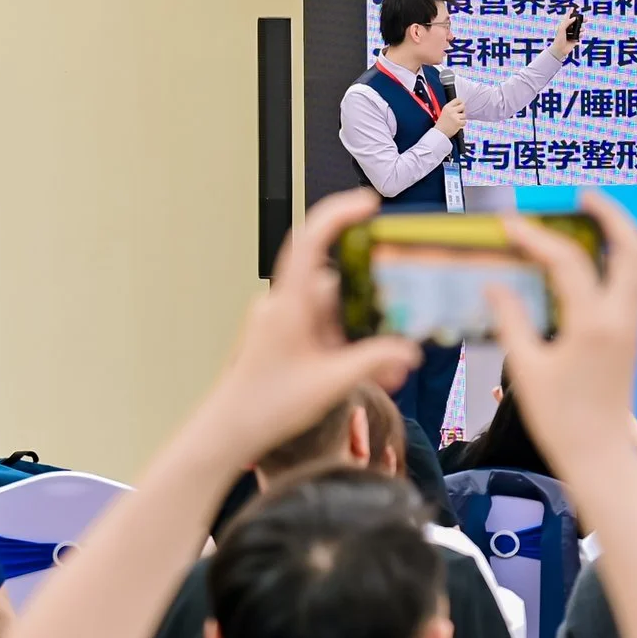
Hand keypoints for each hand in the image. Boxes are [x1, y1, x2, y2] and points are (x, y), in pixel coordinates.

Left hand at [188, 190, 421, 466]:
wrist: (228, 432)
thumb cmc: (264, 404)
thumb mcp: (330, 382)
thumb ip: (375, 361)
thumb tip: (408, 350)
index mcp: (289, 302)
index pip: (311, 239)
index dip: (339, 214)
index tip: (368, 205)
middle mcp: (284, 304)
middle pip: (336, 284)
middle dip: (372, 308)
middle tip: (400, 330)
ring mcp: (282, 321)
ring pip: (333, 313)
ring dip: (361, 336)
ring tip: (386, 371)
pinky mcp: (284, 339)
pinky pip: (323, 331)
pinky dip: (346, 347)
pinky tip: (366, 374)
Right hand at [433, 98, 468, 138]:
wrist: (439, 132)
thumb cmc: (441, 124)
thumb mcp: (444, 112)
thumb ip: (452, 108)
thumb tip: (461, 105)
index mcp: (447, 107)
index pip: (457, 100)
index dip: (461, 102)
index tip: (461, 105)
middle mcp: (451, 110)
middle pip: (463, 106)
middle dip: (463, 110)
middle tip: (460, 114)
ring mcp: (455, 116)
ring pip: (464, 115)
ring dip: (462, 118)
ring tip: (456, 121)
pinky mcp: (458, 122)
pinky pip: (465, 121)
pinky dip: (462, 124)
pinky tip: (457, 125)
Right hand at [490, 192, 636, 469]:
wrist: (601, 454)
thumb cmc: (560, 419)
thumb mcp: (526, 369)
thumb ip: (511, 320)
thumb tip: (494, 283)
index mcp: (593, 324)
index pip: (568, 262)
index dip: (537, 237)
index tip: (509, 225)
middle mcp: (622, 317)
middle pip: (631, 248)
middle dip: (610, 214)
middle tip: (581, 196)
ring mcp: (633, 324)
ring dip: (618, 233)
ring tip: (588, 216)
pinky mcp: (633, 333)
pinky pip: (632, 282)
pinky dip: (616, 258)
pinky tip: (590, 257)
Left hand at [553, 11, 583, 58]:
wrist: (560, 49)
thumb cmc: (559, 39)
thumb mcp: (562, 28)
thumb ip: (567, 22)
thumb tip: (574, 18)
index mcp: (564, 25)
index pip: (567, 17)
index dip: (570, 12)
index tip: (573, 8)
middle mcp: (568, 29)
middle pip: (575, 22)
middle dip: (581, 20)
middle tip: (586, 19)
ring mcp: (572, 34)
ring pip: (579, 29)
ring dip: (581, 28)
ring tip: (581, 30)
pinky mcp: (575, 39)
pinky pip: (580, 35)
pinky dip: (581, 35)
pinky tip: (579, 36)